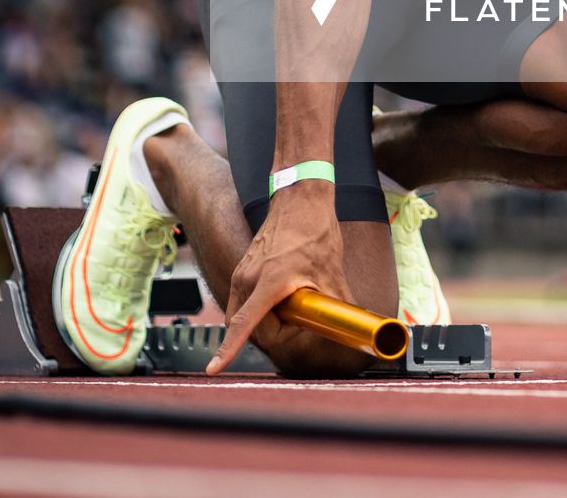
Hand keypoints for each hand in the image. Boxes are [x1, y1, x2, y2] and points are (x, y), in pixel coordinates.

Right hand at [207, 185, 350, 374]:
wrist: (300, 198)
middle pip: (249, 328)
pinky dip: (256, 310)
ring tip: (292, 305)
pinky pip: (241, 302)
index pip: (243, 325)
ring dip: (262, 322)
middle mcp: (248, 278)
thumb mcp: (332, 274)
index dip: (228, 350)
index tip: (214, 369)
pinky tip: (279, 299)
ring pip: (242, 315)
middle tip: (300, 318)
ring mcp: (242, 273)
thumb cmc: (316, 232)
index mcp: (270, 282)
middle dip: (273, 333)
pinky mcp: (242, 270)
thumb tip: (352, 332)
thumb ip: (337, 308)